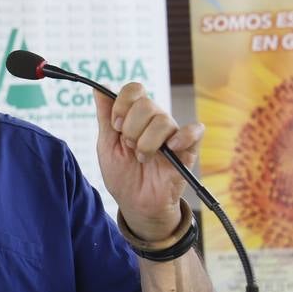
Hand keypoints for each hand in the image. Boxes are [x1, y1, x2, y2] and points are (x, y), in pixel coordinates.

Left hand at [94, 82, 203, 240]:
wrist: (136, 204)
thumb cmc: (122, 175)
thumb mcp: (106, 145)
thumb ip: (105, 116)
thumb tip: (98, 88)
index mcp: (135, 116)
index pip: (134, 90)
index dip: (122, 105)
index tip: (115, 126)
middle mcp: (155, 120)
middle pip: (146, 104)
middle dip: (131, 129)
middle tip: (130, 147)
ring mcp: (172, 133)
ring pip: (163, 120)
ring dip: (147, 143)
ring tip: (143, 158)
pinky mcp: (189, 148)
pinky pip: (194, 130)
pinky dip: (181, 137)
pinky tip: (170, 149)